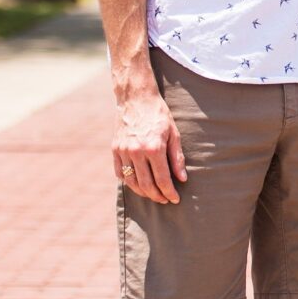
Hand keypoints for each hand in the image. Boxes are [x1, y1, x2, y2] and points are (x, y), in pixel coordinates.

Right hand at [114, 84, 186, 203]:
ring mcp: (123, 151)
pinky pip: (120, 172)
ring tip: (153, 194)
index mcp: (154, 148)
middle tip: (165, 200)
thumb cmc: (159, 115)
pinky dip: (128, 182)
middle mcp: (136, 151)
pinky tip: (138, 184)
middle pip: (146, 185)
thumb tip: (182, 179)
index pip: (163, 179)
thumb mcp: (173, 134)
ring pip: (131, 182)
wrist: (136, 98)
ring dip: (143, 192)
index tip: (175, 199)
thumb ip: (177, 158)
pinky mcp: (115, 149)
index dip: (170, 192)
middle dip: (157, 196)